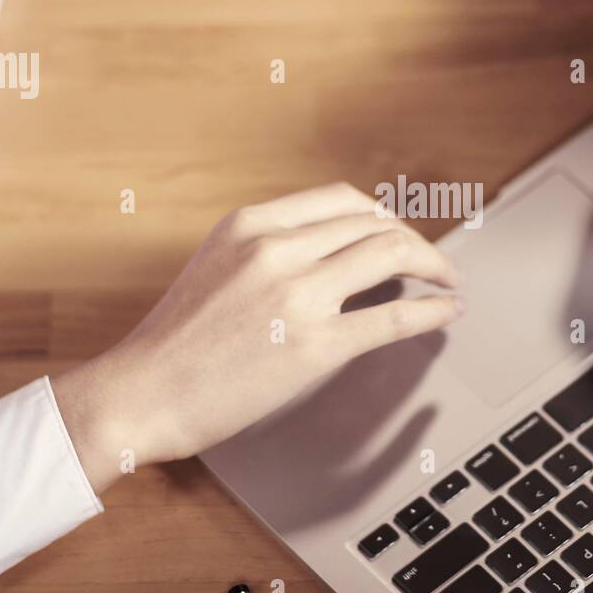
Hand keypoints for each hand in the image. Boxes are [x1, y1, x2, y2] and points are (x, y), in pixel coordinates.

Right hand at [52, 183, 464, 493]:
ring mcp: (297, 295)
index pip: (342, 198)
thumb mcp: (216, 264)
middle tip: (433, 262)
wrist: (142, 393)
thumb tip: (328, 249)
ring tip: (450, 281)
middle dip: (415, 240)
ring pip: (392, 254)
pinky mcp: (315, 346)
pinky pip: (393, 316)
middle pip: (375, 223)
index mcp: (251, 224)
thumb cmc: (175, 342)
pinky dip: (432, 310)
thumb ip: (268, 247)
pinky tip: (447, 311)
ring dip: (435, 265)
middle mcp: (277, 249)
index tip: (398, 231)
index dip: (383, 215)